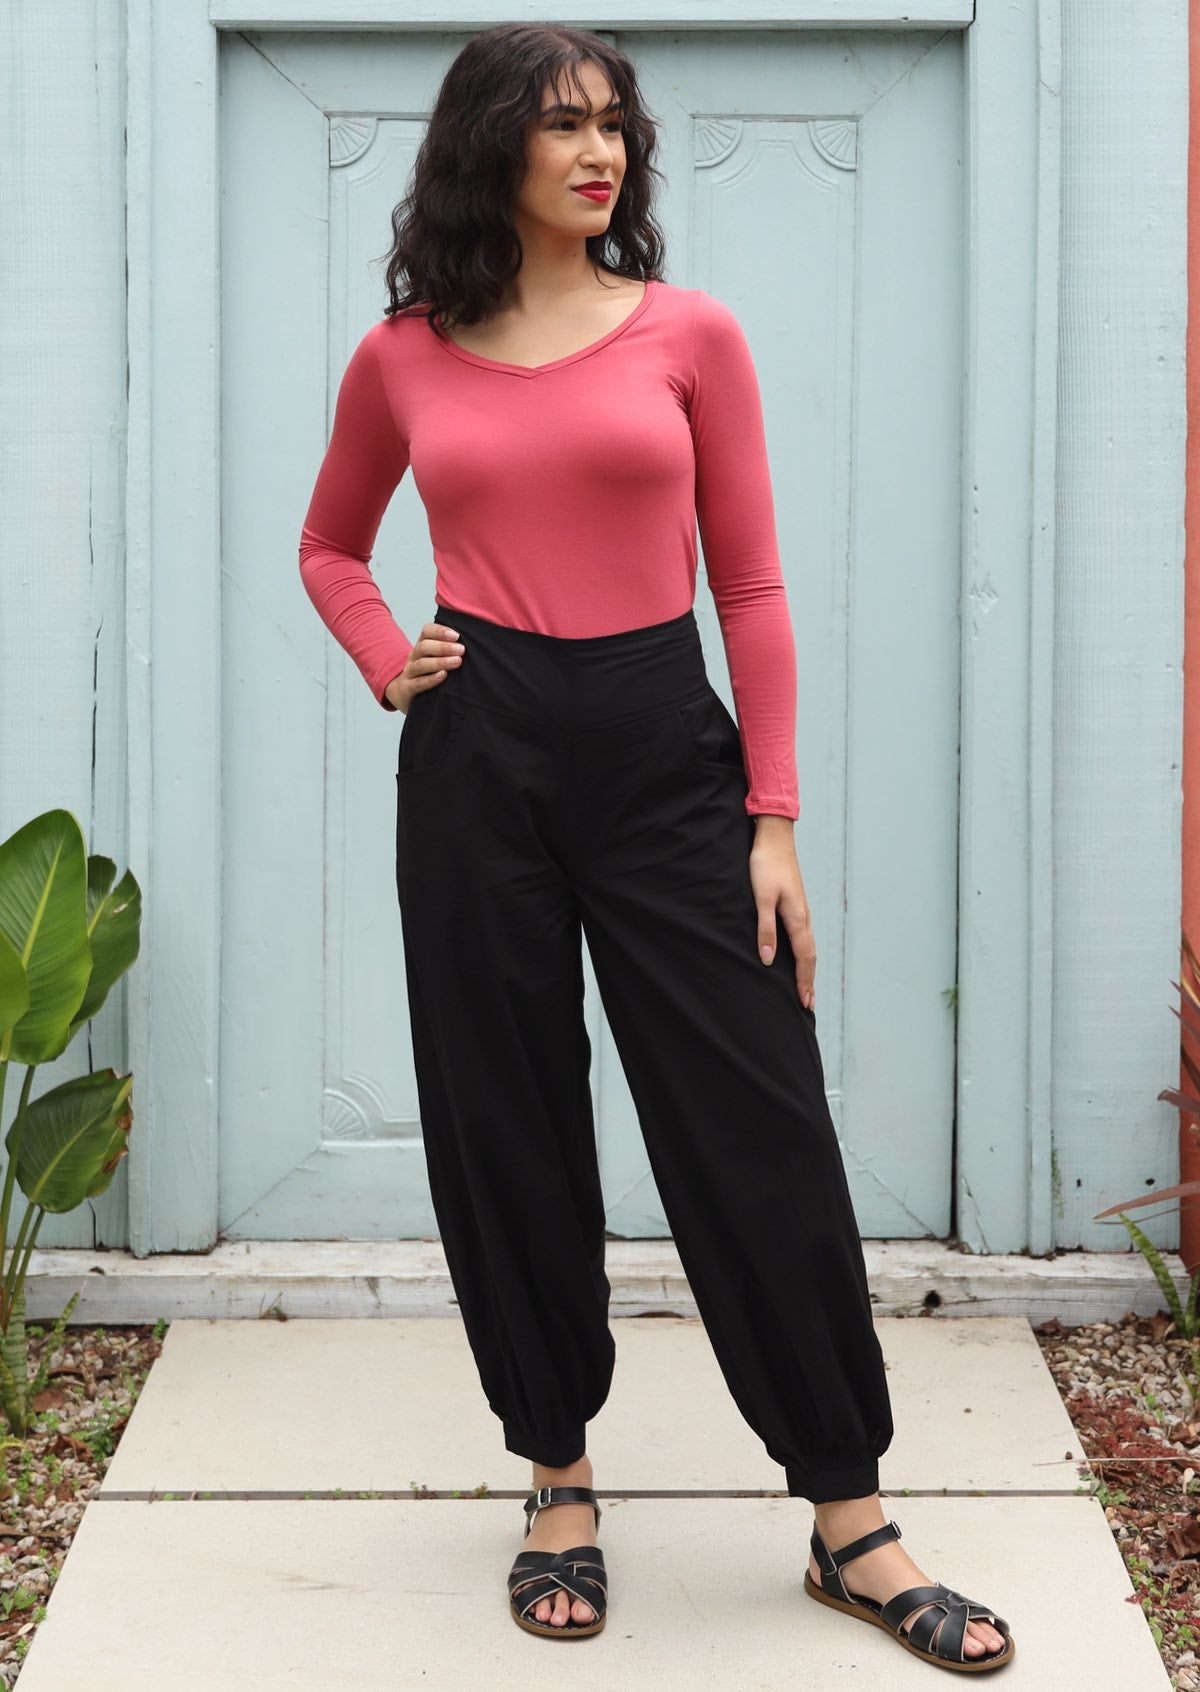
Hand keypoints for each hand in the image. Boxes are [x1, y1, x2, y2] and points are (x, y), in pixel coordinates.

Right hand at [384, 622, 465, 713]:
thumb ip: (450, 651)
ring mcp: (409, 673)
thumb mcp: (436, 659)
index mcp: (421, 647)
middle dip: (444, 647)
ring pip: (421, 664)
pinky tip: (443, 675)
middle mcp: (414, 657)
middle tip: (461, 650)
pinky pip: (418, 683)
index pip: (427, 631)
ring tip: (457, 662)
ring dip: (440, 661)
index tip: (456, 636)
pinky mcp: (407, 689)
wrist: (405, 695)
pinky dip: (431, 679)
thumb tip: (473, 644)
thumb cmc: (427, 675)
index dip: (440, 631)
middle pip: (424, 647)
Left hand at [749, 816, 815, 1008]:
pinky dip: (804, 953)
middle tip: (809, 1003)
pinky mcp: (796, 903)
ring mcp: (802, 909)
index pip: (803, 957)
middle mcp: (804, 916)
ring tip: (807, 986)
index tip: (804, 1001)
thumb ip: (765, 928)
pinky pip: (804, 936)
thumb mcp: (761, 898)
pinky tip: (799, 955)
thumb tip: (768, 959)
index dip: (803, 981)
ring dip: (808, 968)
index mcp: (797, 918)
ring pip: (809, 946)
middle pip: (810, 955)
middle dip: (809, 980)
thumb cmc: (766, 865)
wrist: (774, 837)